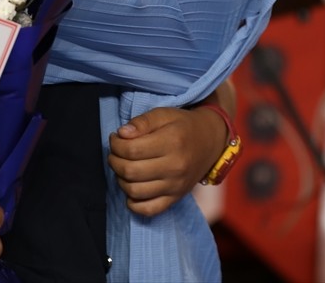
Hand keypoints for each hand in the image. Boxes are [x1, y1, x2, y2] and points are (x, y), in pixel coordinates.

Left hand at [108, 105, 227, 216]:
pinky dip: (133, 204)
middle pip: (130, 171)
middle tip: (115, 152)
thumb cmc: (183, 126)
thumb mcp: (163, 114)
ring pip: (135, 191)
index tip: (115, 138)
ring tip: (123, 167)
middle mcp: (175, 167)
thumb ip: (142, 122)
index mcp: (172, 142)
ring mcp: (175, 186)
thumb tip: (122, 134)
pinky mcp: (176, 198)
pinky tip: (131, 189)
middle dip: (114, 161)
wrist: (210, 141)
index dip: (116, 144)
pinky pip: (149, 210)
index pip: (131, 150)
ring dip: (120, 179)